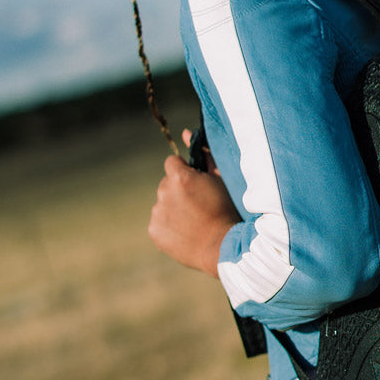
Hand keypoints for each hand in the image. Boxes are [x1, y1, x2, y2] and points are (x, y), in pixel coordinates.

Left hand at [148, 149, 238, 276]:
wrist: (222, 247)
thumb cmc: (226, 210)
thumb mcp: (220, 179)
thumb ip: (203, 154)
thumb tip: (185, 132)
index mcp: (179, 177)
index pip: (172, 163)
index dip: (186, 172)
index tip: (197, 184)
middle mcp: (164, 192)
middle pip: (167, 184)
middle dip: (179, 191)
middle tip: (199, 206)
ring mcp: (157, 212)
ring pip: (162, 203)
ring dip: (174, 208)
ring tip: (194, 221)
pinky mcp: (154, 231)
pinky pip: (159, 222)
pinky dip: (169, 225)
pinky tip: (186, 232)